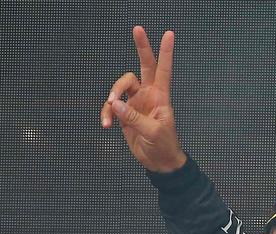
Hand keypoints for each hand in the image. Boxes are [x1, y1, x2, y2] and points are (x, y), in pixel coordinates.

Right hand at [100, 26, 186, 173]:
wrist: (159, 162)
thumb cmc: (164, 146)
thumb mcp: (153, 132)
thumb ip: (134, 117)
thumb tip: (115, 104)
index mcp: (161, 97)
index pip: (163, 70)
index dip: (166, 53)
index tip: (169, 34)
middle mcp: (148, 95)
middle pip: (144, 66)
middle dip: (142, 47)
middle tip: (138, 29)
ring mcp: (135, 102)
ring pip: (120, 86)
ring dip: (112, 98)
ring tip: (110, 116)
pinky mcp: (124, 113)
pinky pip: (111, 107)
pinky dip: (106, 114)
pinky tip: (106, 125)